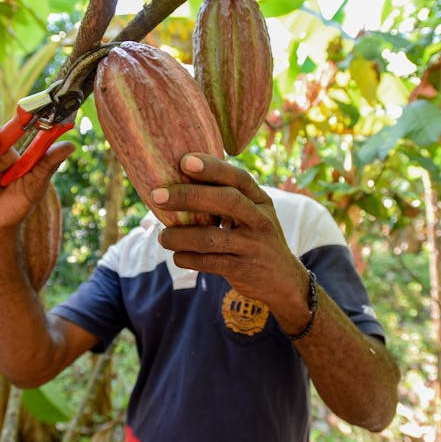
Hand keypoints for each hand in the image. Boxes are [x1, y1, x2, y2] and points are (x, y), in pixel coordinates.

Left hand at [152, 153, 310, 331]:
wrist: (283, 280)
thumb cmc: (256, 239)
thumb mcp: (253, 214)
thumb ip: (227, 199)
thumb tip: (178, 182)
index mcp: (260, 200)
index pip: (238, 178)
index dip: (212, 167)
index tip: (184, 161)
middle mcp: (260, 219)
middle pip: (226, 201)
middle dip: (189, 196)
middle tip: (157, 196)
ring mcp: (252, 245)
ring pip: (212, 238)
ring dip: (181, 236)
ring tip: (163, 237)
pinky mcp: (243, 269)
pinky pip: (210, 262)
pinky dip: (188, 258)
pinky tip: (178, 256)